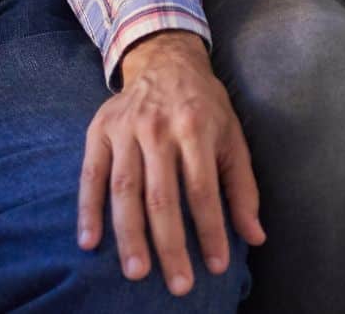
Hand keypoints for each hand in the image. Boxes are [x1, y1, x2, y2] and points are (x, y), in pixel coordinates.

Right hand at [78, 32, 265, 294]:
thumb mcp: (232, 137)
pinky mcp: (99, 131)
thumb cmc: (205, 105)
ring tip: (137, 272)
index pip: (202, 189)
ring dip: (129, 235)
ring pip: (125, 190)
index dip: (210, 229)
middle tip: (178, 284)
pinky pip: (91, 175)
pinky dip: (88, 209)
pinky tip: (90, 241)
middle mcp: (158, 128)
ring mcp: (125, 129)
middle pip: (162, 196)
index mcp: (196, 128)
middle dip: (170, 245)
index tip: (216, 265)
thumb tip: (255, 236)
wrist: (165, 59)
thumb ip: (242, 188)